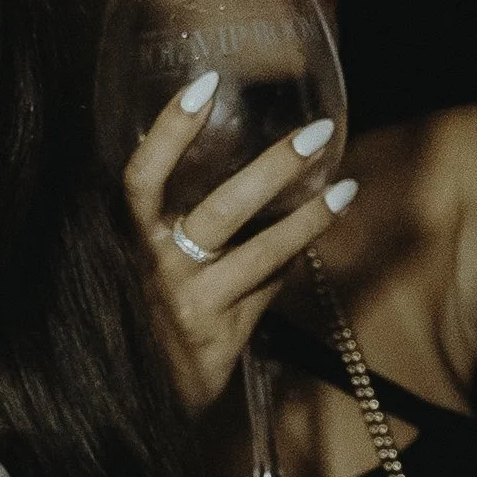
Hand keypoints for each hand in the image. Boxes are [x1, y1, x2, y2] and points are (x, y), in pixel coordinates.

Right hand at [123, 76, 351, 413]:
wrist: (149, 392)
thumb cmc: (156, 305)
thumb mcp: (152, 255)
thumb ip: (177, 213)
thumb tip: (242, 150)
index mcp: (131, 237)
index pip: (141, 177)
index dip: (170, 131)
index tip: (206, 85)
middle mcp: (155, 268)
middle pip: (220, 211)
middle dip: (272, 169)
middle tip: (316, 133)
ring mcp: (190, 304)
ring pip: (261, 253)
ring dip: (309, 218)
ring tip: (345, 187)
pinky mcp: (218, 335)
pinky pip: (269, 286)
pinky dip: (293, 257)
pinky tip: (322, 228)